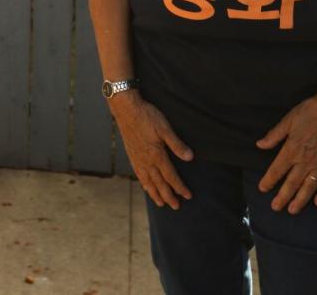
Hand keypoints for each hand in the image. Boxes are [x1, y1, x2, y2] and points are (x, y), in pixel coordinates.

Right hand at [110, 93, 193, 208]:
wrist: (126, 109)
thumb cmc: (146, 116)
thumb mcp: (165, 128)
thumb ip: (177, 144)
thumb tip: (190, 158)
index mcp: (157, 155)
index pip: (171, 176)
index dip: (180, 187)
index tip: (188, 196)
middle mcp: (146, 161)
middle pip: (159, 183)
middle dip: (169, 196)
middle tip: (176, 207)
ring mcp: (138, 159)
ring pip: (148, 182)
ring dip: (155, 193)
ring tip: (160, 203)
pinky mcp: (132, 155)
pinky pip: (138, 175)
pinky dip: (144, 184)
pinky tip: (146, 186)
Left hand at [256, 94, 316, 213]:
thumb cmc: (311, 112)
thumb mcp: (288, 120)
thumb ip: (274, 135)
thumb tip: (259, 145)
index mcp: (292, 150)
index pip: (277, 170)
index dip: (269, 181)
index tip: (262, 189)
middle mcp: (305, 161)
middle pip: (292, 183)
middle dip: (282, 197)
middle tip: (275, 208)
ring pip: (309, 187)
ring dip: (300, 200)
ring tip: (292, 210)